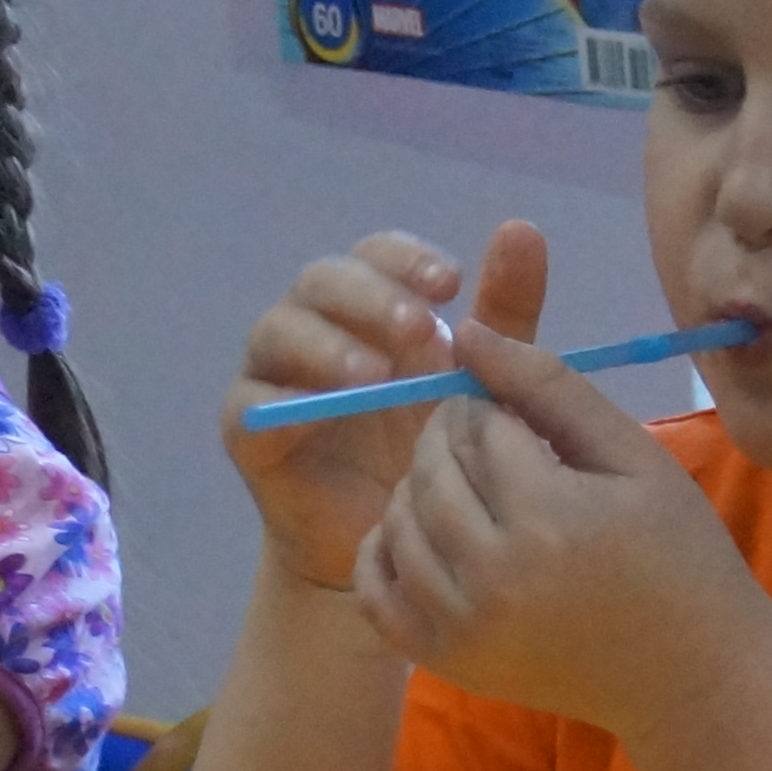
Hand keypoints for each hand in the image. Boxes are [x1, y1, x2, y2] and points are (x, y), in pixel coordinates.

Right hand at [225, 224, 543, 591]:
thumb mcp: (478, 381)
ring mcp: (274, 374)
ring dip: (327, 344)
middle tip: (418, 327)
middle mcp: (315, 325)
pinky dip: (283, 400)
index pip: (376, 256)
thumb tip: (524, 229)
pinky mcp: (247, 429)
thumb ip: (501, 313)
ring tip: (374, 375)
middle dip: (371, 298)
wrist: (400, 541)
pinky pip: (250, 403)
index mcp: (369, 306)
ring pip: (279, 330)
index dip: (406, 259)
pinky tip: (321, 410)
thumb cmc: (434, 449)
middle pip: (323, 280)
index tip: (452, 283)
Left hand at [349, 312, 771, 746]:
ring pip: (397, 519)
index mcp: (547, 519)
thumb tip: (466, 330)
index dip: (492, 406)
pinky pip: (377, 588)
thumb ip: (549, 387)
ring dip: (423, 489)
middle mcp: (491, 578)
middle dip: (453, 440)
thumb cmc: (679, 556)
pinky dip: (387, 550)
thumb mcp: (635, 457)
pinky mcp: (447, 662)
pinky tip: (428, 534)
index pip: (475, 425)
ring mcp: (461, 628)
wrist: (689, 676)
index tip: (523, 419)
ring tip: (474, 491)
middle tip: (496, 449)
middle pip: (429, 469)